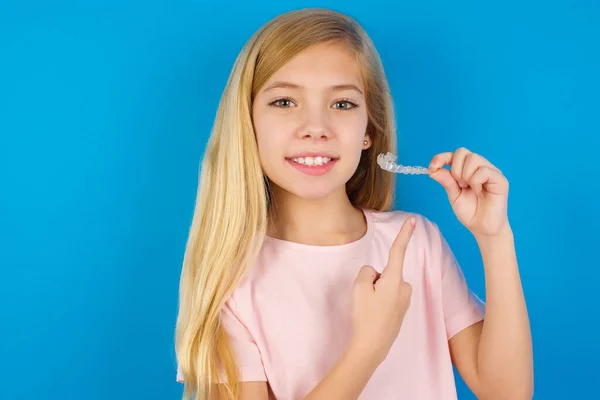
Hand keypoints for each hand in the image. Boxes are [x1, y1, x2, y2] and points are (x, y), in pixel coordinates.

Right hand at [350, 215, 415, 364]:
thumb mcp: (359, 287)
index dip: (404, 234)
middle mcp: (404, 288)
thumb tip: (374, 273)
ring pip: (384, 285)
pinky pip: (386, 297)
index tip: (413, 220)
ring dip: (375, 293)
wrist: (371, 346)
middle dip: (373, 281)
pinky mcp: (401, 310)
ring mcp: (404, 300)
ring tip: (370, 309)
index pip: (398, 251)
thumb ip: (367, 271)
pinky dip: (378, 303)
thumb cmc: (365, 316)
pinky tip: (374, 316)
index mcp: (394, 279)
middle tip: (366, 300)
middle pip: (384, 272)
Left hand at [428, 147, 509, 236]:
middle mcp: (480, 167)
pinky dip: (475, 181)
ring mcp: (491, 172)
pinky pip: (483, 171)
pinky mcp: (500, 180)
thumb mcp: (453, 195)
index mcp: (468, 169)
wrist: (483, 228)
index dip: (441, 158)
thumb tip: (433, 169)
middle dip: (454, 168)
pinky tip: (477, 191)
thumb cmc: (470, 212)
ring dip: (465, 174)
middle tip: (458, 185)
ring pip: (473, 158)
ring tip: (468, 188)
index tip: (432, 168)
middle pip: (462, 152)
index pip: (455, 154)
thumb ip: (446, 181)